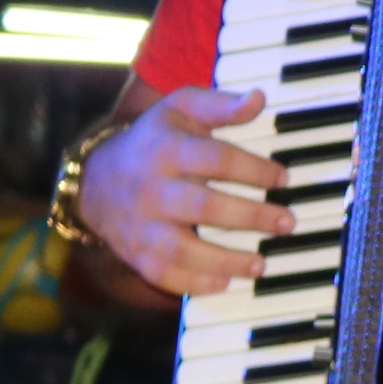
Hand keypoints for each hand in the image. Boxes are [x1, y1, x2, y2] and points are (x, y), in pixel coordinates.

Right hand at [82, 89, 291, 294]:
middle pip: (202, 206)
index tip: (283, 177)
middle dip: (250, 216)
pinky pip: (164, 275)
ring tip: (262, 263)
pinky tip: (226, 281)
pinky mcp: (135, 254)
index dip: (255, 169)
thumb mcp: (180, 109)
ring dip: (225, 260)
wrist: (96, 180)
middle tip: (286, 222)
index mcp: (164, 149)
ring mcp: (139, 226)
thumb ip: (220, 105)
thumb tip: (259, 100)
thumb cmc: (153, 142)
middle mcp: (149, 189)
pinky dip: (195, 283)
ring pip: (181, 249)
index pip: (215, 159)